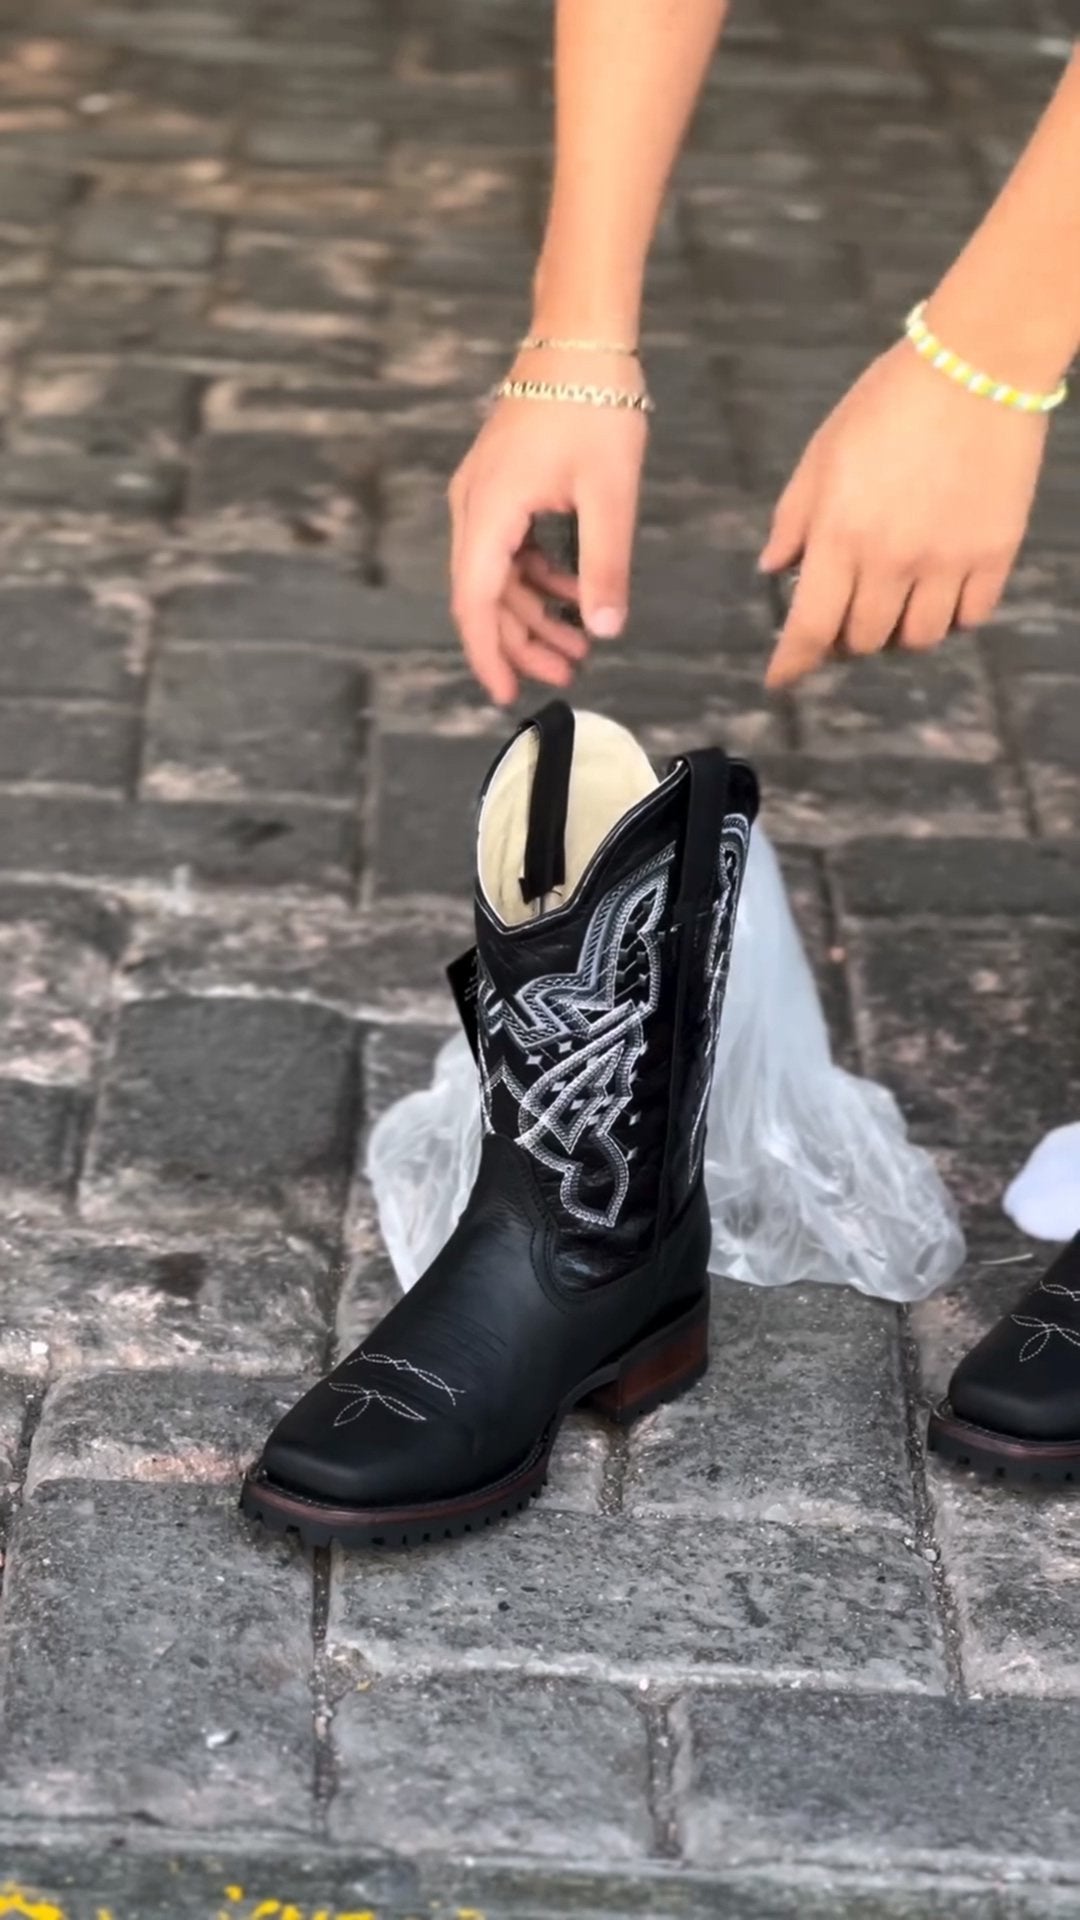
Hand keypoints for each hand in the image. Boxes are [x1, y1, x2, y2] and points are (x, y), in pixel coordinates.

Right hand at [449, 348, 647, 704]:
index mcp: (490, 512)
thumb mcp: (610, 494)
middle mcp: (474, 507)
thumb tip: (605, 628)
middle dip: (522, 642)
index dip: (489, 653)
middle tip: (566, 675)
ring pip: (499, 576)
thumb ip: (605, 566)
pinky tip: (575, 595)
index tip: (506, 694)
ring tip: (578, 646)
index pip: (476, 602)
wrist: (580, 337)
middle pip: (486, 596)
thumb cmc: (593, 404)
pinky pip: (510, 549)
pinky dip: (539, 579)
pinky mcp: (503, 487)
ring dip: (534, 613)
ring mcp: (485, 496)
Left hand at [760, 341, 1048, 687]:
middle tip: (846, 614)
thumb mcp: (823, 453)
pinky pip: (970, 618)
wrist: (977, 363)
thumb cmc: (889, 401)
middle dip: (846, 638)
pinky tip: (940, 592)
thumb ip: (795, 517)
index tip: (780, 681)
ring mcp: (947, 561)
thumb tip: (774, 569)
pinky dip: (951, 617)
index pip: (809, 627)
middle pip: (863, 640)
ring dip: (899, 633)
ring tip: (895, 604)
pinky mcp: (994, 553)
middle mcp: (893, 560)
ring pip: (918, 640)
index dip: (791, 664)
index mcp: (841, 535)